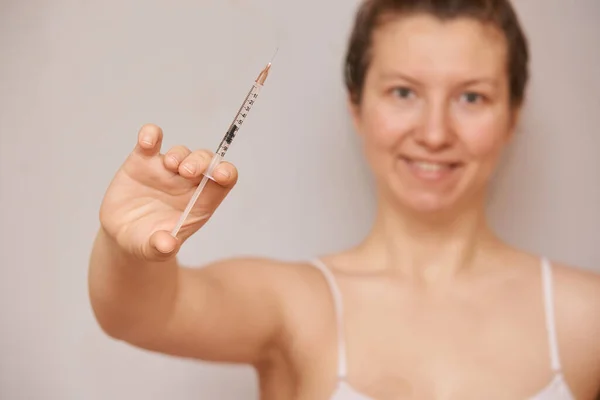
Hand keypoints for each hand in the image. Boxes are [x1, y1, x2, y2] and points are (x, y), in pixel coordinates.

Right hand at [99, 124, 237, 261]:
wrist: (123, 235)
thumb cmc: (148, 242)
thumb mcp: (153, 250)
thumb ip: (161, 247)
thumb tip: (167, 245)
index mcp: (201, 202)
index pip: (224, 181)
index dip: (226, 173)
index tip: (221, 174)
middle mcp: (188, 183)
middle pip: (205, 162)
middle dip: (200, 162)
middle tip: (185, 172)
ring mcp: (166, 169)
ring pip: (181, 152)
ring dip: (179, 154)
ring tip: (170, 166)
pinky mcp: (142, 161)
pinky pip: (150, 140)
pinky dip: (150, 134)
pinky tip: (146, 141)